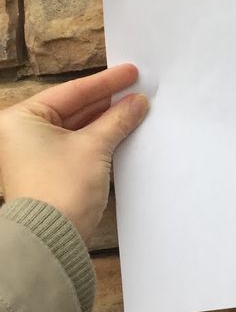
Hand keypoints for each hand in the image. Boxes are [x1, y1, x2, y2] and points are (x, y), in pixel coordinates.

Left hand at [0, 64, 147, 241]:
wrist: (52, 240)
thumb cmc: (61, 189)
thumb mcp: (94, 147)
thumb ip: (117, 120)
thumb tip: (137, 102)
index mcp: (21, 120)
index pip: (71, 92)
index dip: (105, 82)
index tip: (130, 72)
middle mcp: (22, 134)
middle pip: (74, 109)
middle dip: (107, 102)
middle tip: (137, 89)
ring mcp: (35, 154)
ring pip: (77, 128)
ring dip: (106, 121)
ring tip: (135, 108)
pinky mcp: (48, 172)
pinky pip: (77, 146)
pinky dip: (99, 139)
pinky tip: (122, 130)